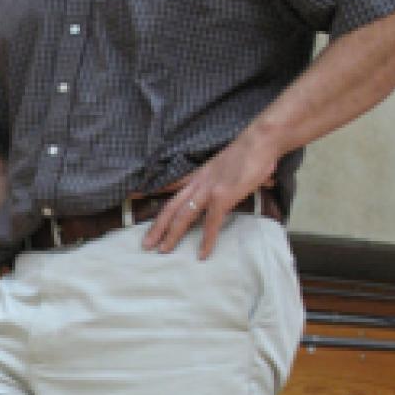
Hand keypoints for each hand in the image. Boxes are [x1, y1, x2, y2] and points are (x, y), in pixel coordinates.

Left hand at [142, 132, 278, 258]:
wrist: (260, 141)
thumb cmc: (250, 151)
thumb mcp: (227, 163)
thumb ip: (225, 176)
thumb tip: (235, 185)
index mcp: (199, 174)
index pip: (171, 185)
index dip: (153, 193)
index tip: (133, 197)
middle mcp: (198, 182)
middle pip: (171, 206)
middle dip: (157, 226)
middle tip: (146, 243)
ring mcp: (208, 189)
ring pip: (183, 216)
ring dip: (172, 234)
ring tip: (163, 250)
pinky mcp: (222, 197)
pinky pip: (211, 223)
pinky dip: (206, 240)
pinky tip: (202, 253)